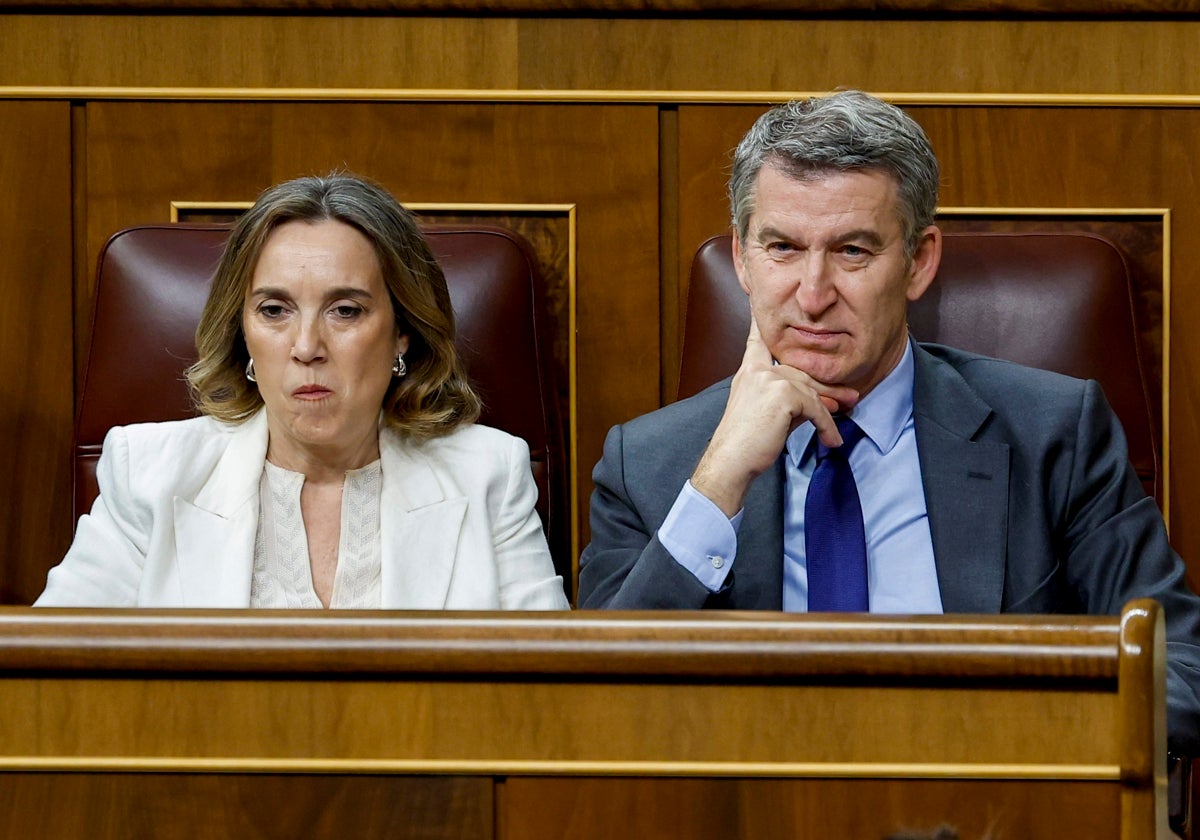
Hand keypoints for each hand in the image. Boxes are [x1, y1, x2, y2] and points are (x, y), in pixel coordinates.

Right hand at [690, 316, 858, 516]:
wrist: (731, 461)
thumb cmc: (744, 443)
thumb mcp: (765, 414)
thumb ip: (787, 400)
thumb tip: (815, 404)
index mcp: (749, 372)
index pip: (757, 341)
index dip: (759, 323)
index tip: (757, 300)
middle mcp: (757, 371)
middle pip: (800, 372)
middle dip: (826, 386)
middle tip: (849, 396)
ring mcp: (770, 380)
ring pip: (811, 389)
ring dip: (831, 406)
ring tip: (848, 411)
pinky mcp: (783, 394)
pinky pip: (815, 408)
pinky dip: (827, 426)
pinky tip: (832, 439)